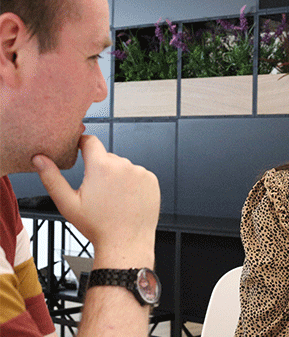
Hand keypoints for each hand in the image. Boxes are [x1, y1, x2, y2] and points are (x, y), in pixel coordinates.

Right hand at [32, 135, 160, 267]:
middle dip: (100, 169)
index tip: (80, 148)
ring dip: (118, 177)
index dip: (83, 143)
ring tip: (114, 199)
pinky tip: (128, 199)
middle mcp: (123, 165)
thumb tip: (39, 159)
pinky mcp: (152, 180)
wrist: (126, 243)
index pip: (90, 141)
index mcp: (101, 167)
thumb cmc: (98, 227)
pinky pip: (139, 175)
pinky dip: (133, 183)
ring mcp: (140, 172)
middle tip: (97, 192)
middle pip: (107, 157)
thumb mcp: (68, 203)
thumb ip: (51, 178)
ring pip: (123, 167)